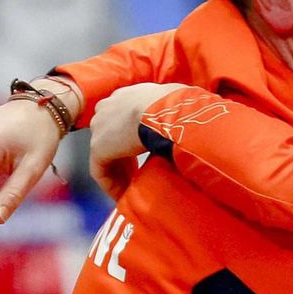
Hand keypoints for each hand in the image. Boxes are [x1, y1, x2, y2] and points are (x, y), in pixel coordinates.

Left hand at [89, 83, 188, 200]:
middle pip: (110, 136)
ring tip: (133, 189)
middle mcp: (107, 108)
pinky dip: (111, 185)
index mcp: (125, 95)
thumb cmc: (177, 105)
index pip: (122, 118)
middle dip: (123, 157)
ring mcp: (99, 127)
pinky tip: (123, 197)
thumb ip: (174, 109)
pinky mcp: (98, 147)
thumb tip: (194, 115)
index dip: (132, 138)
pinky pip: (100, 172)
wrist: (163, 111)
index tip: (145, 153)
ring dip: (119, 173)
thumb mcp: (177, 101)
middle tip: (138, 175)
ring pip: (105, 155)